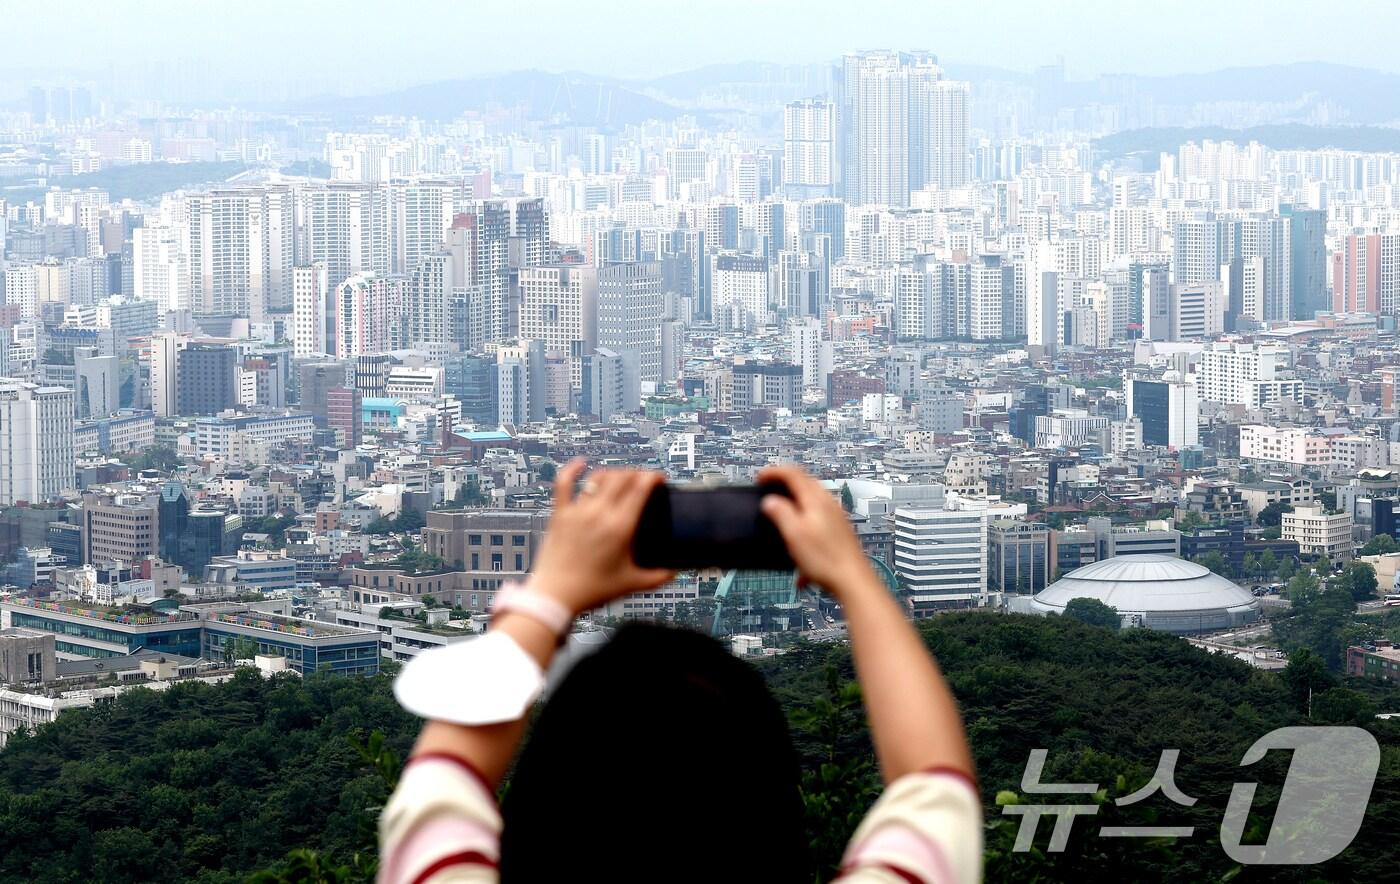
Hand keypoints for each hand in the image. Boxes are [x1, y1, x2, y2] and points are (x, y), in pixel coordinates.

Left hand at [530, 460, 674, 614]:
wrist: (556, 596)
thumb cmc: (592, 590)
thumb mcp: (631, 583)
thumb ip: (658, 577)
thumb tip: (675, 572)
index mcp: (620, 527)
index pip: (640, 488)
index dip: (652, 477)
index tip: (659, 478)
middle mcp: (600, 513)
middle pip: (622, 477)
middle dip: (636, 473)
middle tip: (643, 480)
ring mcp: (578, 511)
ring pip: (599, 477)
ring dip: (614, 473)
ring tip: (621, 477)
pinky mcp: (560, 514)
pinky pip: (565, 483)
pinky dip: (572, 469)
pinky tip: (580, 463)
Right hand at [758, 464, 873, 596]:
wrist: (853, 580)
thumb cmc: (823, 557)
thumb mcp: (794, 533)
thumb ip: (780, 512)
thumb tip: (770, 500)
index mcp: (816, 500)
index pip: (793, 474)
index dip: (774, 472)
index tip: (759, 477)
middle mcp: (829, 504)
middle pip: (805, 484)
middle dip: (786, 484)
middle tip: (769, 489)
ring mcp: (837, 518)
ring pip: (812, 504)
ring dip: (795, 506)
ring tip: (782, 517)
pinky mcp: (840, 534)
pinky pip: (818, 524)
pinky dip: (805, 532)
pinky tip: (800, 562)